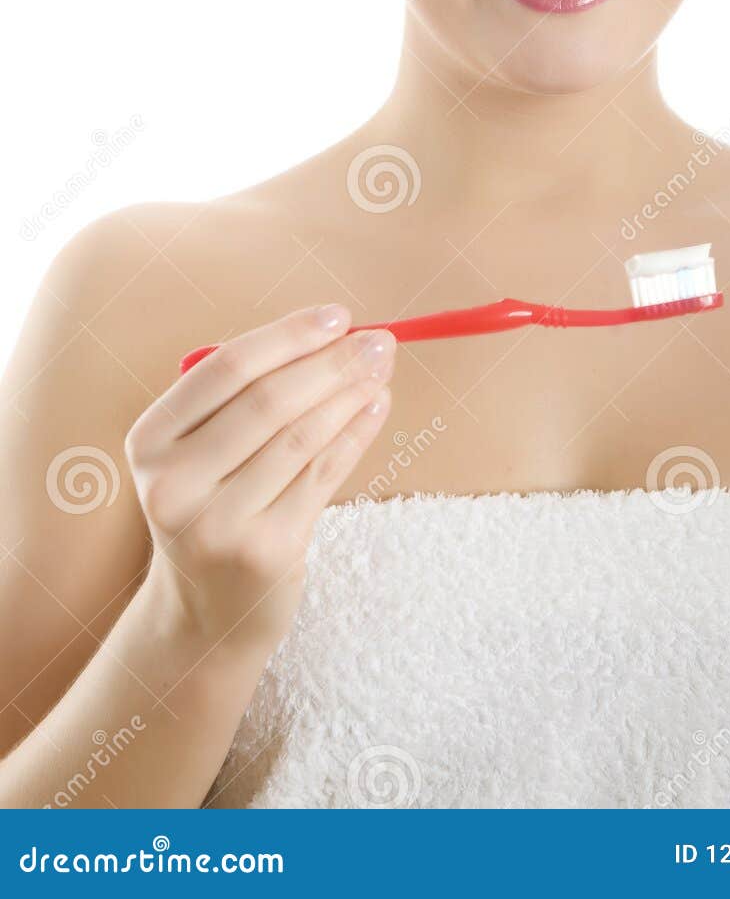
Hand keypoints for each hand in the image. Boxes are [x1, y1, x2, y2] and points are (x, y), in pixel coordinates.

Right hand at [125, 304, 393, 651]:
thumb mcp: (204, 448)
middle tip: (379, 340)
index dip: (289, 336)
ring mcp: (217, 523)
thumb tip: (338, 332)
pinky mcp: (265, 552)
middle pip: (268, 401)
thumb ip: (251, 390)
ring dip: (352, 395)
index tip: (338, 315)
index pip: (226, 368)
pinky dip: (357, 434)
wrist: (208, 609)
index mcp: (151, 439)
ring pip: (301, 438)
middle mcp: (173, 483)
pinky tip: (377, 406)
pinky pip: (323, 476)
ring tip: (382, 368)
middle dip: (332, 362)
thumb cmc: (217, 500)